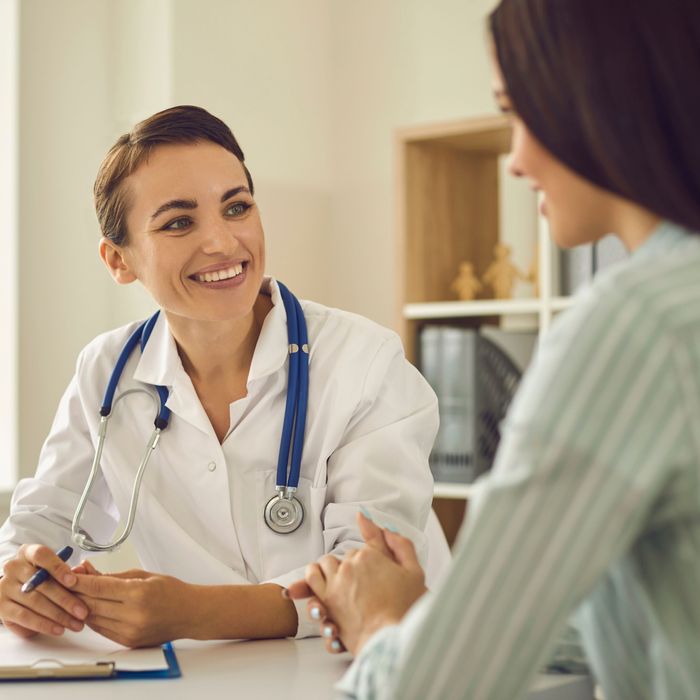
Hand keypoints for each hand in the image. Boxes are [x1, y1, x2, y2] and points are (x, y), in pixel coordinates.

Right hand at [0, 544, 88, 637]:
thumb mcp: (51, 569)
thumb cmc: (40, 577)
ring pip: (35, 602)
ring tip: (75, 623)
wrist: (14, 589)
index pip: (42, 555)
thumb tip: (83, 576)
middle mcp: (14, 567)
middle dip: (66, 600)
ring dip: (58, 615)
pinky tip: (58, 629)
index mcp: (28, 553)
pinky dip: (44, 624)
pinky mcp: (1, 607)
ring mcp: (5, 587)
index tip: (73, 581)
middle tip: (82, 611)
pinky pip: (25, 617)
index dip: (58, 568)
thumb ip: (65, 571)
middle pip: (42, 583)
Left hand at [72, 569, 193, 646]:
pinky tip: (92, 608)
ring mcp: (129, 631)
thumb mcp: (145, 576)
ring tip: (78, 594)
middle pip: (92, 604)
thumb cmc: (172, 592)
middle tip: (68, 583)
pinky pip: (102, 629)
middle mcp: (133, 615)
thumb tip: (89, 572)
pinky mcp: (128, 641)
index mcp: (139, 593)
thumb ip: (115, 577)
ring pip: (93, 619)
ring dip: (82, 606)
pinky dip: (94, 618)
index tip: (67, 575)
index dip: (80, 581)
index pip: (99, 587)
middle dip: (77, 593)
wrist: (190, 614)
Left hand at [290, 513, 426, 655]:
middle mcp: (350, 565)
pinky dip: (312, 578)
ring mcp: (336, 582)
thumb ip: (400, 545)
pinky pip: (311, 579)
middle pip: (346, 555)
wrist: (392, 640)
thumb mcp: (414, 572)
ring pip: (325, 563)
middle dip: (353, 564)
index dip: (372, 553)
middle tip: (364, 580)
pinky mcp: (326, 600)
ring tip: (338, 577)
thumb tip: (385, 528)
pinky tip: (319, 583)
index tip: (370, 557)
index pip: (366, 545)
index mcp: (371, 555)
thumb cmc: (405, 610)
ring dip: (330, 567)